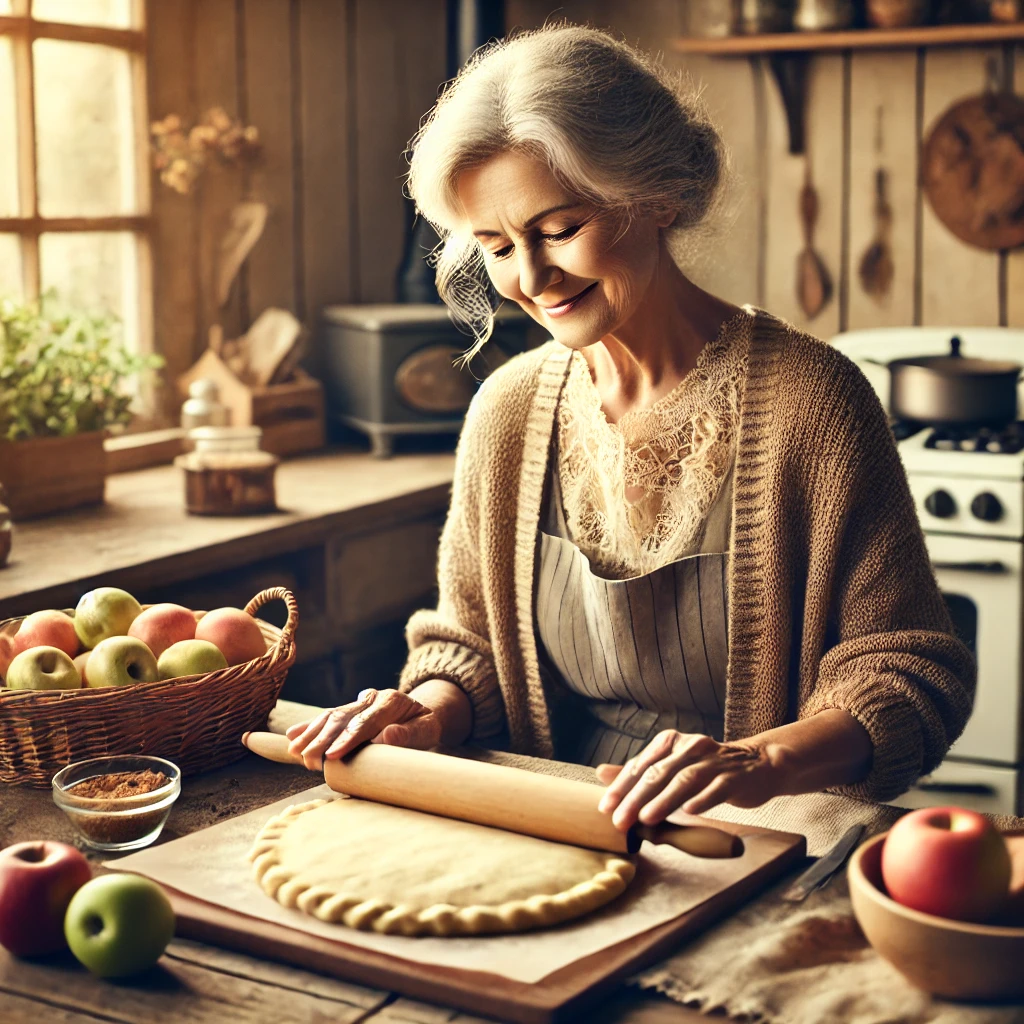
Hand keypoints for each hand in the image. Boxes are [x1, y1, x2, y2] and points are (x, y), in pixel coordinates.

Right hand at [285, 688, 442, 769]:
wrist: (422, 714)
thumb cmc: (425, 726)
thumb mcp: (428, 729)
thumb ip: (411, 733)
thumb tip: (387, 736)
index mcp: (390, 701)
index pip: (365, 722)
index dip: (348, 738)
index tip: (333, 755)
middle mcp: (370, 698)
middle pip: (342, 718)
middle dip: (322, 739)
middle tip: (309, 760)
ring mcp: (357, 703)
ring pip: (330, 716)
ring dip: (311, 734)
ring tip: (294, 751)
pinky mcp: (348, 712)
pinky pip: (325, 718)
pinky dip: (308, 727)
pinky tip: (291, 736)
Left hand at [594, 729, 780, 831]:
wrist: (759, 765)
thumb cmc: (709, 769)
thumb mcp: (672, 765)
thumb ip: (639, 771)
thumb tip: (600, 773)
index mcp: (672, 742)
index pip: (641, 765)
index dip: (621, 786)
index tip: (605, 807)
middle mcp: (691, 746)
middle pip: (659, 772)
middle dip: (636, 797)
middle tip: (620, 820)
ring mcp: (714, 761)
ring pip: (685, 779)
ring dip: (664, 799)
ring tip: (646, 817)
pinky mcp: (735, 777)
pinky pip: (717, 787)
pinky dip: (703, 798)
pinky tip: (690, 811)